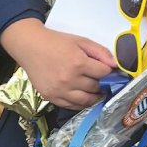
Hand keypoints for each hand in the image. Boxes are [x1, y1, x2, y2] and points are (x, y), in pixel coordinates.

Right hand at [0, 18, 115, 109]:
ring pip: (86, 101)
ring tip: (98, 91)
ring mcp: (60, 91)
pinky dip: (81, 103)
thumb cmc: (57, 41)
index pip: (104, 73)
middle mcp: (70, 80)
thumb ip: (100, 52)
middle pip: (96, 87)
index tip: (112, 71)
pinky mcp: (51, 98)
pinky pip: (72, 106)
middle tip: (106, 81)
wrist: (30, 47)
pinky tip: (85, 96)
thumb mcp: (81, 41)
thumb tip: (115, 64)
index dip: (110, 72)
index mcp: (79, 63)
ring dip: (95, 97)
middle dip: (104, 84)